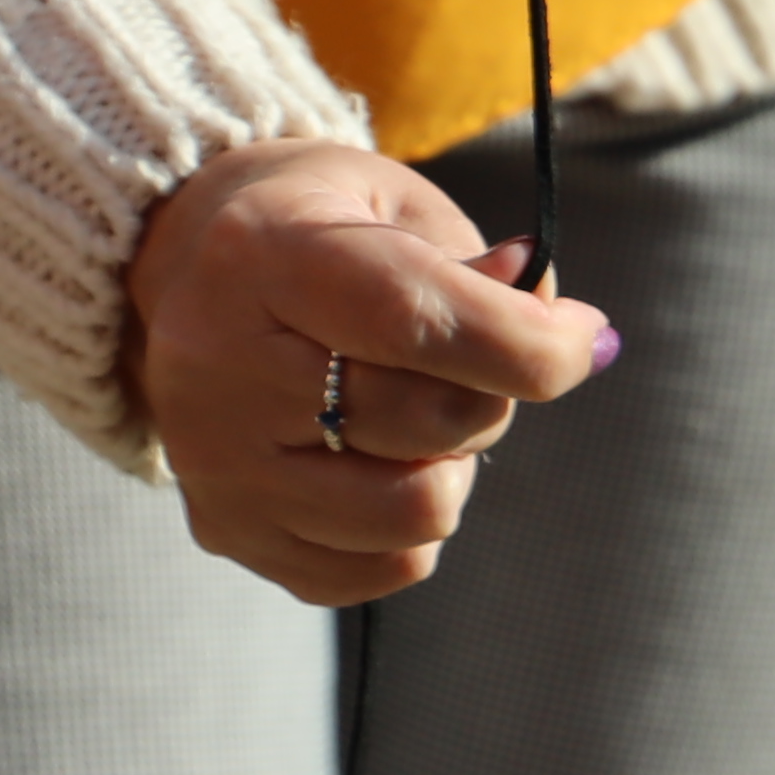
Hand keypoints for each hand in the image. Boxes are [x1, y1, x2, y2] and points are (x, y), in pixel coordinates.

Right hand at [128, 137, 616, 608]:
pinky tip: (379, 457)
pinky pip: (379, 571)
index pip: (414, 319)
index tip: (586, 339)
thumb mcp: (398, 203)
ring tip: (419, 414)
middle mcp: (220, 365)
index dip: (528, 344)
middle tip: (480, 358)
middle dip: (495, 394)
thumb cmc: (321, 224)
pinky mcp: (227, 529)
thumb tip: (560, 334)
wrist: (189, 263)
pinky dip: (411, 524)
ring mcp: (216, 463)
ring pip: (414, 516)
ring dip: (453, 467)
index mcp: (261, 254)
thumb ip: (484, 268)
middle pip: (426, 421)